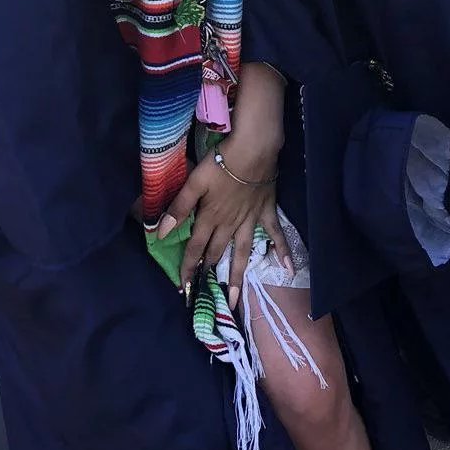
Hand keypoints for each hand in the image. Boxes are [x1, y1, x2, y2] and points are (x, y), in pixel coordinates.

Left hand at [160, 143, 289, 306]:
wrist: (253, 150)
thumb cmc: (222, 163)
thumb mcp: (195, 182)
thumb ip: (179, 208)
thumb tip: (161, 233)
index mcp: (210, 218)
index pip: (194, 248)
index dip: (187, 268)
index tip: (182, 288)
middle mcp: (229, 225)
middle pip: (216, 253)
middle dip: (208, 274)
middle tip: (205, 295)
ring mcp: (249, 220)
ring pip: (242, 253)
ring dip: (236, 275)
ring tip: (234, 299)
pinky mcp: (266, 212)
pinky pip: (275, 235)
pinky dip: (282, 251)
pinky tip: (289, 269)